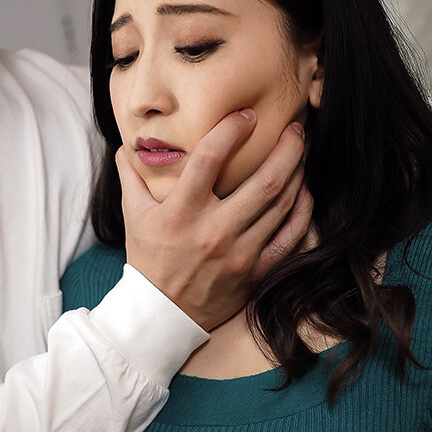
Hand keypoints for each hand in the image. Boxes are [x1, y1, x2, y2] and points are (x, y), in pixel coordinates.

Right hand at [117, 110, 310, 330]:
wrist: (163, 315)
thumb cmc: (149, 260)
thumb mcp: (134, 217)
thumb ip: (131, 178)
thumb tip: (127, 145)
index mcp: (181, 213)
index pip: (209, 159)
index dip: (231, 131)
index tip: (246, 115)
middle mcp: (214, 232)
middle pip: (263, 182)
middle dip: (287, 149)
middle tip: (295, 129)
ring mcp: (239, 254)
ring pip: (281, 205)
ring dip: (297, 174)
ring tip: (300, 154)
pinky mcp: (256, 272)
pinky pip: (289, 238)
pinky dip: (302, 212)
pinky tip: (303, 192)